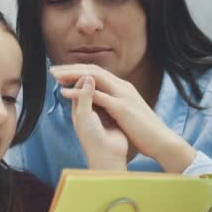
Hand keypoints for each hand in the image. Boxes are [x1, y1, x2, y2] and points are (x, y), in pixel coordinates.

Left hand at [51, 64, 196, 172]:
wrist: (159, 141)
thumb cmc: (142, 130)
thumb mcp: (124, 113)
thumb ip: (111, 102)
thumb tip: (98, 97)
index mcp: (121, 88)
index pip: (96, 73)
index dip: (77, 71)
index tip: (60, 73)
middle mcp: (121, 87)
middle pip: (92, 71)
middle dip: (70, 69)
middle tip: (52, 70)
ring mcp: (122, 95)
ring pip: (93, 78)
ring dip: (72, 75)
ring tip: (55, 76)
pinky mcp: (121, 107)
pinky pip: (97, 95)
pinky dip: (79, 92)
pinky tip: (64, 93)